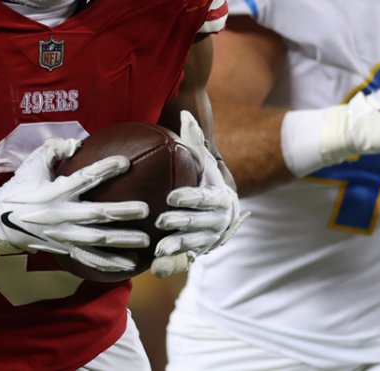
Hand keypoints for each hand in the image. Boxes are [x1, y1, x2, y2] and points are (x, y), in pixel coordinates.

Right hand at [0, 137, 150, 273]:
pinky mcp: (64, 250)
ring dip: (122, 241)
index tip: (126, 162)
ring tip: (146, 240)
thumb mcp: (32, 165)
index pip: (84, 178)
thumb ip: (54, 150)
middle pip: (96, 215)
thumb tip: (77, 143)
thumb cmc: (19, 189)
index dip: (105, 169)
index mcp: (54, 192)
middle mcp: (60, 215)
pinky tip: (130, 266)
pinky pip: (89, 259)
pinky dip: (109, 263)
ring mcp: (63, 235)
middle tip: (146, 209)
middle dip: (122, 212)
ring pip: (97, 241)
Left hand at [151, 111, 248, 277]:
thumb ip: (194, 140)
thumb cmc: (207, 181)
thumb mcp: (204, 162)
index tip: (171, 197)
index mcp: (219, 197)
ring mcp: (211, 239)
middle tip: (160, 220)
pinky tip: (157, 267)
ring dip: (178, 246)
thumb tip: (185, 112)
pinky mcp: (201, 253)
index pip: (204, 197)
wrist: (223, 213)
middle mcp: (219, 220)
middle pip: (199, 222)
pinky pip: (188, 260)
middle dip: (181, 222)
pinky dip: (174, 264)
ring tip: (159, 248)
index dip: (189, 198)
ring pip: (195, 244)